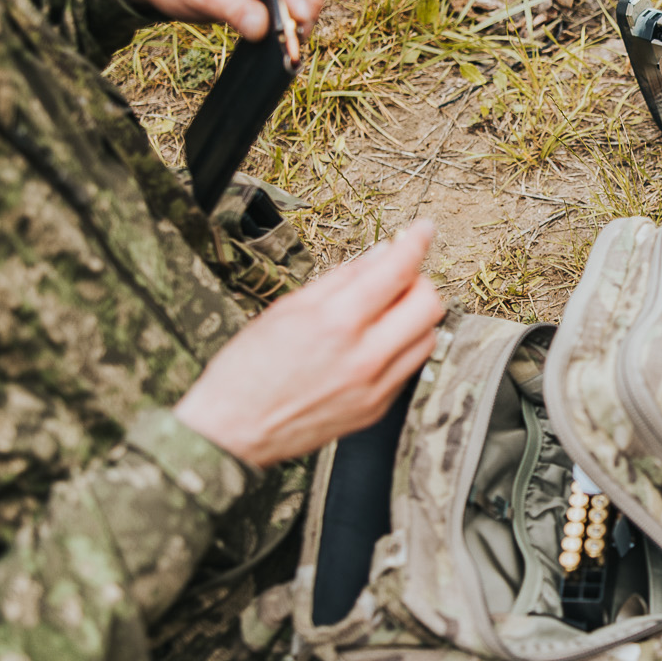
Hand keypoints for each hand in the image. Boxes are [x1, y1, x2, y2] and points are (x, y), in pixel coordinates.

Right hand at [174, 222, 442, 466]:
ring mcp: (375, 387)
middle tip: (398, 277)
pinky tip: (376, 342)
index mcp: (337, 323)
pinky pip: (410, 367)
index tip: (422, 230)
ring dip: (415, 316)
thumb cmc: (248, 368)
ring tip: (386, 311)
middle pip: (429, 305)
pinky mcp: (377, 408)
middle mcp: (364, 357)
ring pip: (428, 338)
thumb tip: (380, 255)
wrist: (233, 430)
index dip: (415, 242)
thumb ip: (342, 279)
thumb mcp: (288, 308)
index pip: (397, 271)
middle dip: (419, 281)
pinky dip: (402, 346)